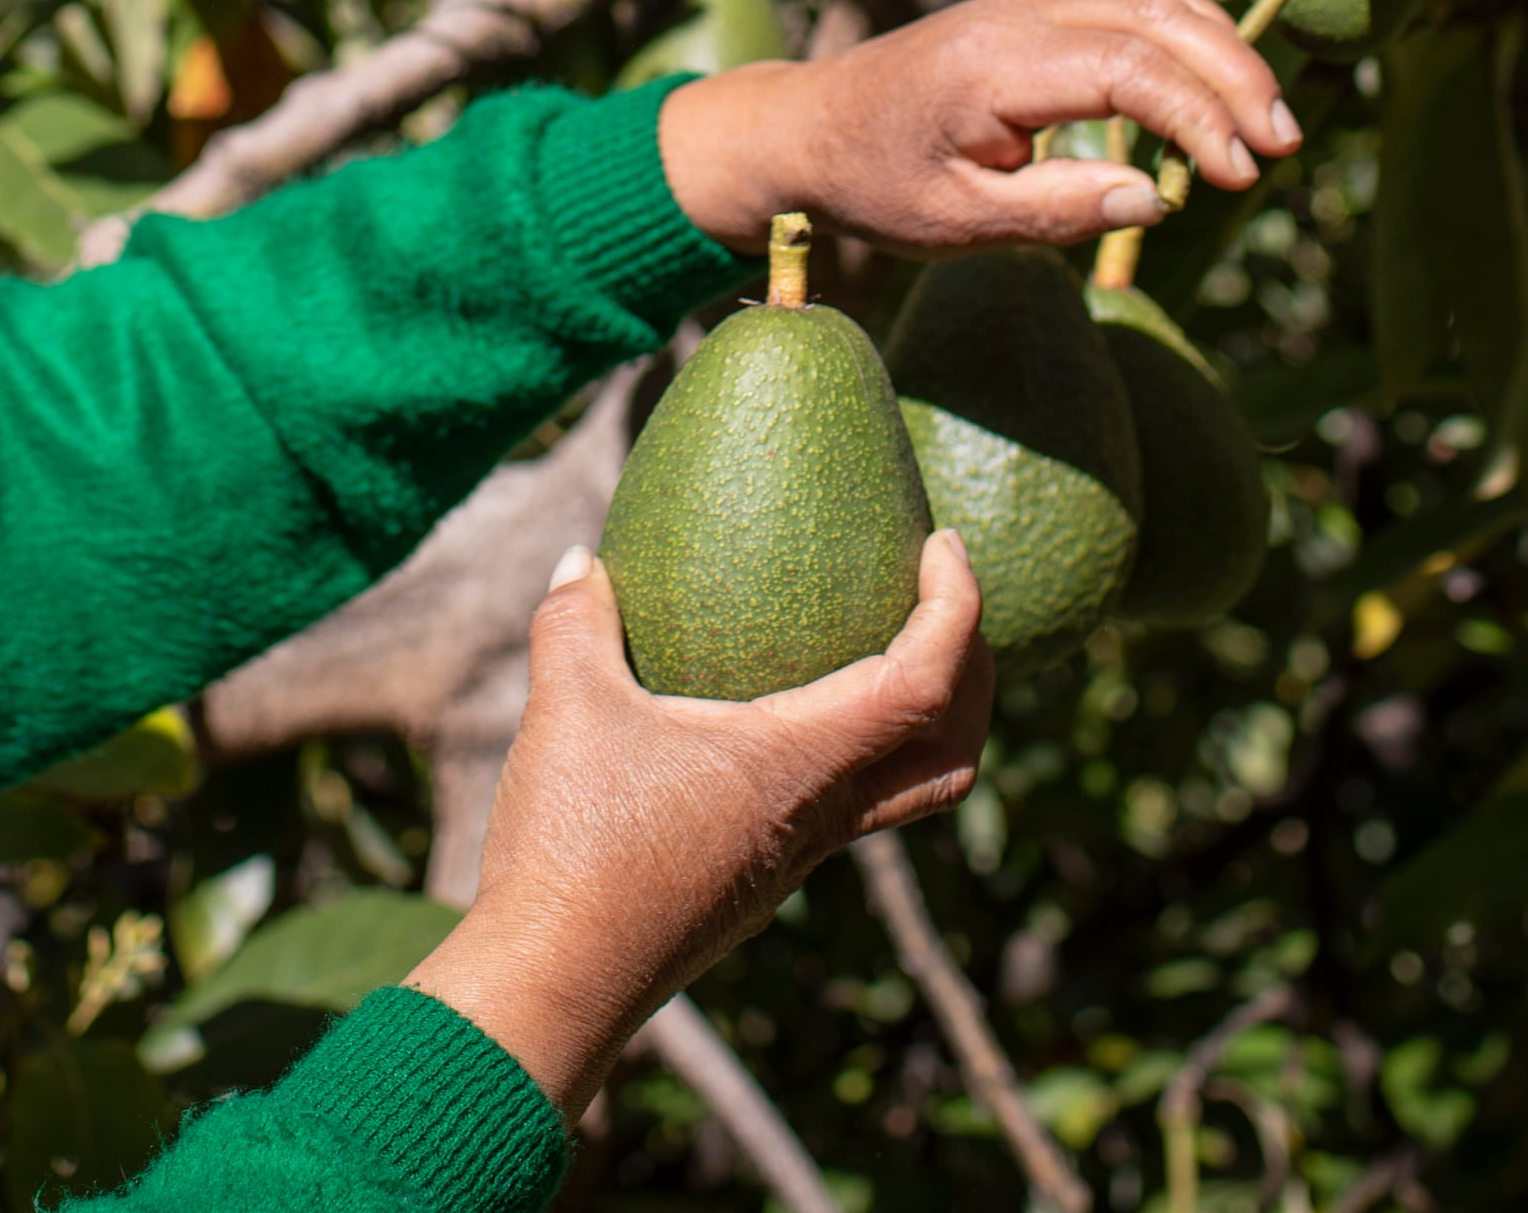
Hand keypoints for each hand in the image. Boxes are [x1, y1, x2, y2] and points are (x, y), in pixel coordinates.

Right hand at [402, 535, 993, 1111]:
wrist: (552, 982)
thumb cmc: (573, 846)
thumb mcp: (567, 709)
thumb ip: (577, 622)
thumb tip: (583, 559)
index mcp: (800, 763)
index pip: (926, 683)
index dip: (959, 607)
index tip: (945, 544)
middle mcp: (819, 818)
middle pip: (953, 756)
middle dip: (974, 672)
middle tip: (942, 595)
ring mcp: (792, 859)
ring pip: (903, 795)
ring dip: (921, 722)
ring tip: (883, 649)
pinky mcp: (756, 882)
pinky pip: (840, 811)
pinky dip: (851, 754)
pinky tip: (776, 720)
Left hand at [654, 0, 1297, 260]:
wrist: (808, 127)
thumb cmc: (874, 184)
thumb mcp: (955, 223)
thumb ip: (1057, 211)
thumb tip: (1156, 199)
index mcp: (994, 64)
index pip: (1128, 65)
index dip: (1198, 116)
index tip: (1239, 175)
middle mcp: (1020, 14)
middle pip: (1159, 13)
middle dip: (1234, 75)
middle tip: (1284, 148)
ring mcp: (1031, 3)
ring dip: (1222, 48)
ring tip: (1265, 126)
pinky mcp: (1039, 11)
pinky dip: (1190, 33)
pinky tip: (1218, 90)